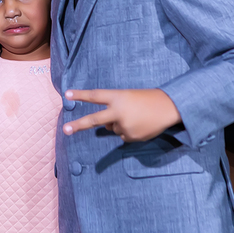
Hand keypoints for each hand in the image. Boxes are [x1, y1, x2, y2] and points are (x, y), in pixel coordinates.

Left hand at [62, 88, 181, 142]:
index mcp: (118, 97)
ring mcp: (124, 126)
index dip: (80, 95)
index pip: (95, 96)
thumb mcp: (128, 98)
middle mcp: (118, 112)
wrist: (168, 108)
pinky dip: (129, 131)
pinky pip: (123, 136)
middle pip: (94, 120)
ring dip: (120, 124)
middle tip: (65, 129)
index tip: (66, 95)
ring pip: (113, 129)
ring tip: (136, 116)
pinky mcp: (130, 137)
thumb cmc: (146, 99)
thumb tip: (106, 127)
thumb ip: (114, 110)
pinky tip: (140, 125)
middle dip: (78, 125)